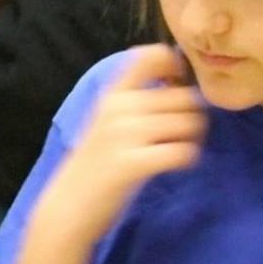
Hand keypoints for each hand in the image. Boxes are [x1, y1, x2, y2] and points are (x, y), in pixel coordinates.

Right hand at [38, 44, 205, 242]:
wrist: (68, 206)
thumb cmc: (93, 165)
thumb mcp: (106, 122)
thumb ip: (135, 102)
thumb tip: (179, 83)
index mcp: (112, 94)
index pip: (149, 56)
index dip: (175, 64)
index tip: (177, 84)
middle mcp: (118, 107)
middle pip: (183, 96)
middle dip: (193, 113)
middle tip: (183, 132)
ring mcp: (125, 135)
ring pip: (189, 122)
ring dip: (194, 137)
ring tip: (180, 148)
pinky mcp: (134, 163)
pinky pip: (183, 151)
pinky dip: (187, 157)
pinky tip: (175, 164)